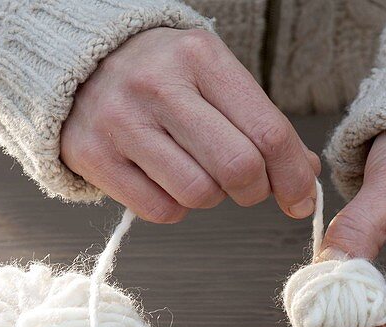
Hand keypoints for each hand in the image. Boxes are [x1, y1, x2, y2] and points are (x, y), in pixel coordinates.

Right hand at [61, 28, 320, 222]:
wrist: (80, 66)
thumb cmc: (162, 76)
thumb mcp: (213, 77)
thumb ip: (260, 123)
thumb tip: (306, 175)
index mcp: (199, 56)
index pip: (267, 131)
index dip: (293, 176)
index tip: (300, 198)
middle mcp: (157, 85)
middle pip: (237, 168)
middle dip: (254, 191)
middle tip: (247, 188)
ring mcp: (120, 122)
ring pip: (199, 194)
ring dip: (211, 198)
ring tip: (198, 175)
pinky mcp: (94, 157)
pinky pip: (160, 211)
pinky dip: (175, 208)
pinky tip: (166, 182)